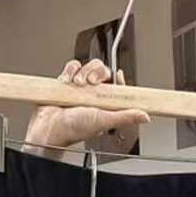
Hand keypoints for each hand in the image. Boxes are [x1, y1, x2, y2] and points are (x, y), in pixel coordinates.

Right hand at [24, 59, 148, 150]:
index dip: (118, 79)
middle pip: (102, 72)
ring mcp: (80, 89)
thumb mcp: (104, 121)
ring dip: (82, 72)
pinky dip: (69, 71)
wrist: (50, 127)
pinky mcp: (66, 83)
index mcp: (106, 104)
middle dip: (96, 73)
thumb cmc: (75, 129)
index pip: (117, 86)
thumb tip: (145, 116)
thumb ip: (125, 117)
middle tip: (91, 83)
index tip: (118, 76)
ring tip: (77, 85)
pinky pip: (72, 68)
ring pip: (87, 67)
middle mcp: (94, 96)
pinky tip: (67, 82)